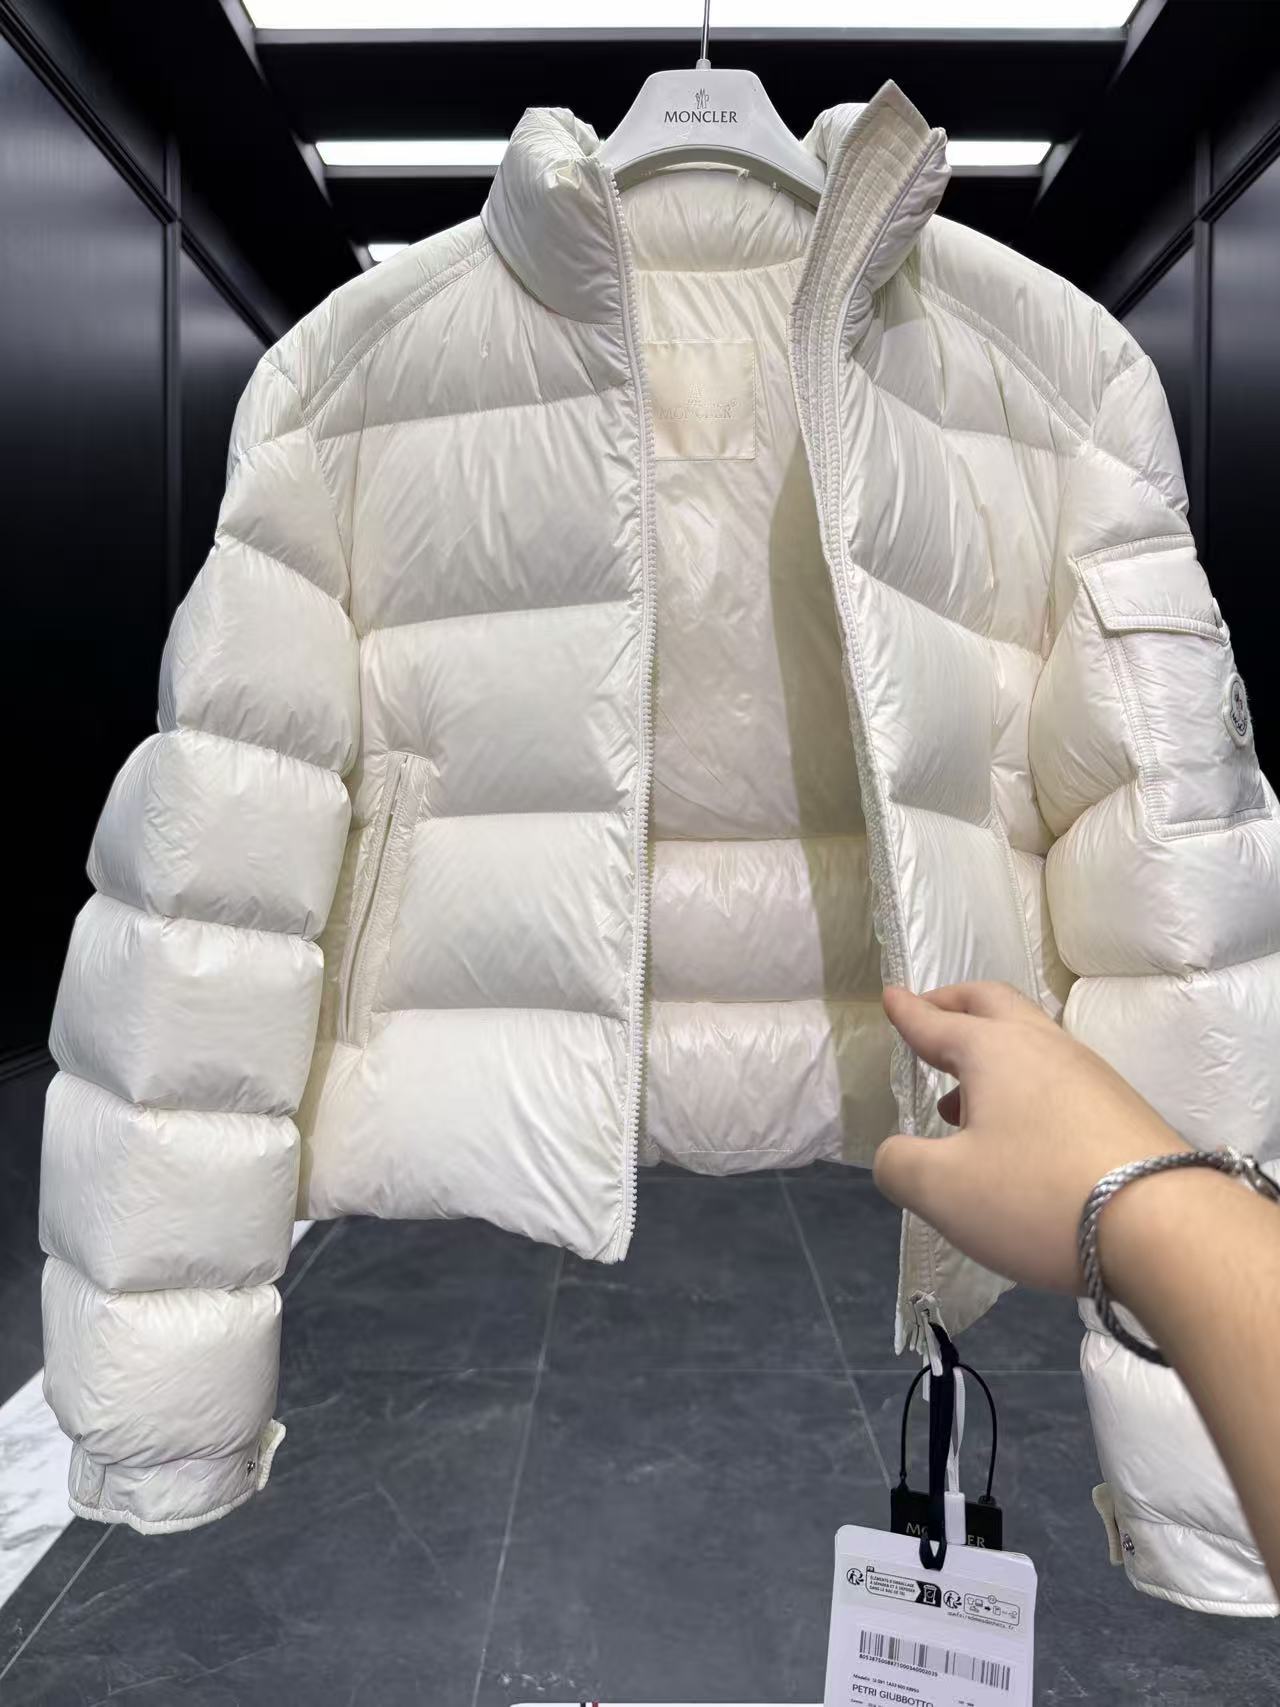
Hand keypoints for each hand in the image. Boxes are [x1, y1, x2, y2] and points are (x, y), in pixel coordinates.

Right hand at [872, 982, 1189, 1292]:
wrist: (1163, 1227)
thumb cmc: (1037, 1195)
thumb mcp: (942, 1190)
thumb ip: (900, 1165)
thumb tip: (895, 1154)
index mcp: (993, 1051)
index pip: (939, 1022)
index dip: (909, 1013)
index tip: (892, 995)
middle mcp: (1044, 1047)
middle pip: (994, 1005)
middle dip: (956, 1005)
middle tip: (931, 1015)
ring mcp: (1090, 1075)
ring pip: (1031, 1043)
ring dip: (990, 1055)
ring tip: (960, 1100)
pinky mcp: (1121, 1111)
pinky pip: (1058, 1079)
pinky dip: (1024, 1087)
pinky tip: (1019, 1137)